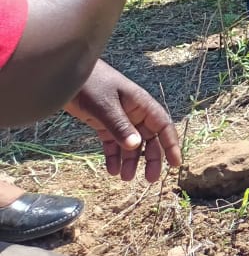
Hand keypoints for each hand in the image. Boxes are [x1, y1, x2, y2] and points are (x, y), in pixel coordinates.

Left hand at [64, 61, 180, 182]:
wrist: (66, 75)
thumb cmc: (91, 85)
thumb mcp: (105, 106)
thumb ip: (120, 126)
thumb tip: (137, 146)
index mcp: (141, 104)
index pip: (163, 126)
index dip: (171, 144)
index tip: (175, 164)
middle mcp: (134, 112)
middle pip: (149, 138)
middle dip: (151, 158)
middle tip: (150, 179)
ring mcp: (120, 118)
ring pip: (131, 144)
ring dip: (131, 161)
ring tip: (125, 179)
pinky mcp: (104, 123)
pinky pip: (114, 143)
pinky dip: (114, 156)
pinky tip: (112, 170)